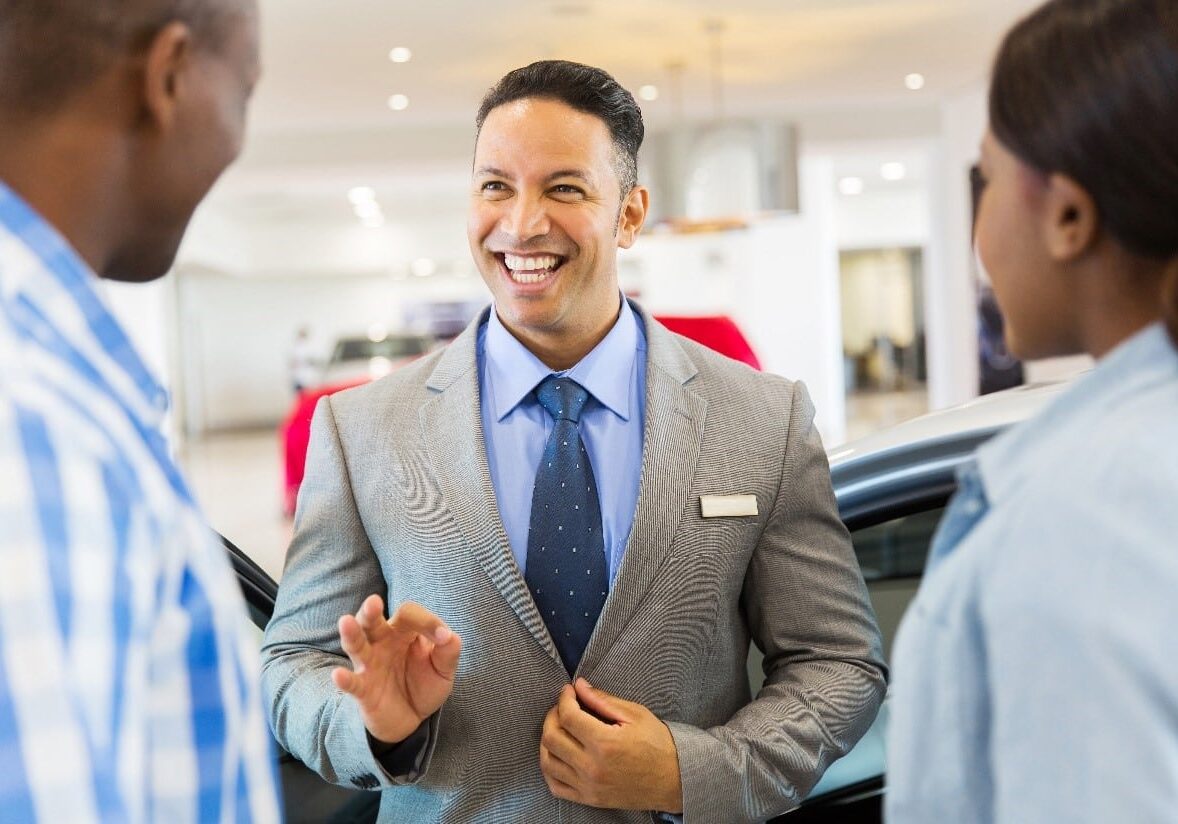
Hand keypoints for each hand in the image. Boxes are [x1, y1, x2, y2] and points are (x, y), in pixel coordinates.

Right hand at [332, 595, 461, 744]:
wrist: (412, 718)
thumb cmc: (425, 683)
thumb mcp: (444, 669)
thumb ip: (448, 651)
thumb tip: (448, 636)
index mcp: (403, 631)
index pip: (409, 614)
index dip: (427, 621)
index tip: (443, 637)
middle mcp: (382, 642)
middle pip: (372, 621)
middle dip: (371, 611)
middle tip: (374, 602)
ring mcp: (370, 665)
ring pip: (357, 645)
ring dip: (351, 634)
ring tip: (346, 622)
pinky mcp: (363, 689)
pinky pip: (352, 682)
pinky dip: (344, 679)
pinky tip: (339, 675)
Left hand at [539, 678, 682, 812]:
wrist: (674, 780)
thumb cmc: (658, 745)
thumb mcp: (635, 715)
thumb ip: (603, 700)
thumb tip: (579, 686)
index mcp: (605, 743)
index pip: (568, 716)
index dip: (564, 698)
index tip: (569, 691)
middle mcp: (592, 767)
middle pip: (551, 737)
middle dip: (552, 716)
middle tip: (563, 707)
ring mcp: (588, 786)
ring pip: (548, 762)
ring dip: (548, 740)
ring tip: (560, 729)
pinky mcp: (589, 799)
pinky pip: (555, 786)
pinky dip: (550, 768)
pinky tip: (559, 755)